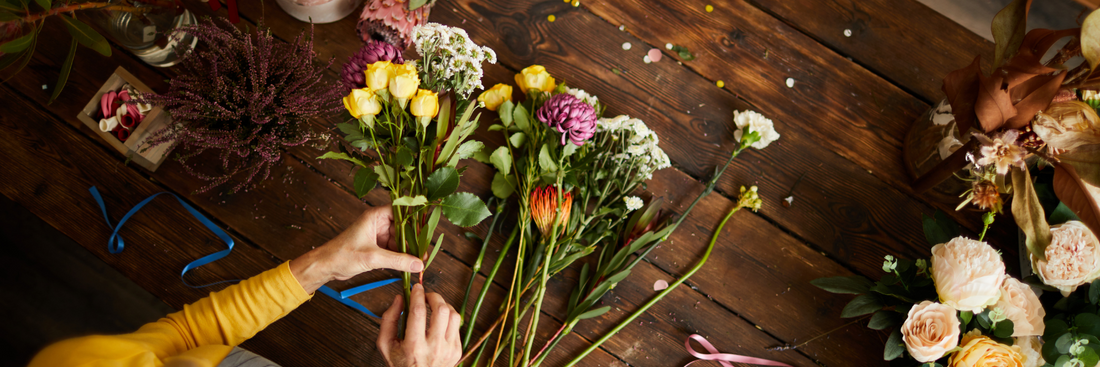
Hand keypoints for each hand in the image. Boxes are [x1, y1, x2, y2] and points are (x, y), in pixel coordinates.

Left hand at [290, 205, 423, 292]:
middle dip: (413, 241)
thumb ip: (398, 261)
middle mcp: (378, 223)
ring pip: (400, 240)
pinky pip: (394, 250)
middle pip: (403, 228)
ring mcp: (377, 235)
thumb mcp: (373, 258)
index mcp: (375, 216)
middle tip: (424, 253)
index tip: (426, 230)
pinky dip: (400, 257)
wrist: (326, 266)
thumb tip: (418, 264)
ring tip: (418, 262)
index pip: (401, 211)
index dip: (414, 219)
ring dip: (408, 251)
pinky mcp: (376, 247)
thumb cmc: (342, 255)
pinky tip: (408, 265)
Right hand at [378, 284, 461, 366]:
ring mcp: (448, 350)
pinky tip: (439, 319)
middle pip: (440, 310)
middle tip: (426, 295)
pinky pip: (457, 325)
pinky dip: (448, 317)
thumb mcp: (385, 344)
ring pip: (453, 315)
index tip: (416, 287)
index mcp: (413, 347)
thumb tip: (400, 298)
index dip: (418, 295)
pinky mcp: (457, 351)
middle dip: (433, 296)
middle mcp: (434, 348)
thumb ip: (388, 319)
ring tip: (433, 306)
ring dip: (443, 305)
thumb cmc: (400, 363)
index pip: (418, 312)